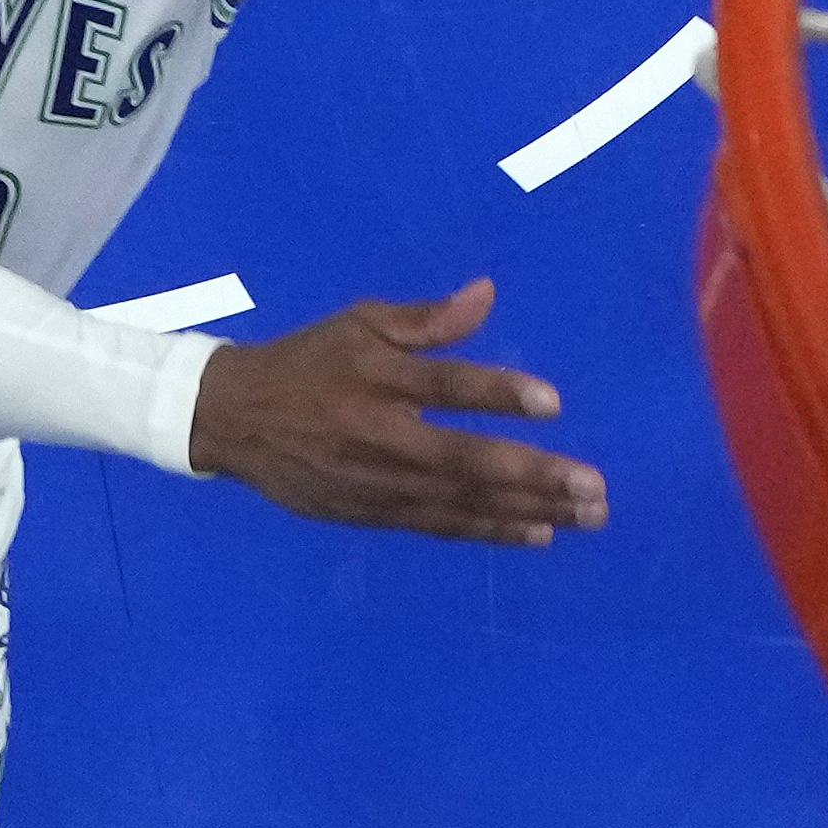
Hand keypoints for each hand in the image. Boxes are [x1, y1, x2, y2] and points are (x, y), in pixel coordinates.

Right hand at [187, 279, 606, 545]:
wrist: (233, 419)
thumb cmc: (309, 362)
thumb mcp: (359, 323)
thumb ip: (426, 318)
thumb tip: (487, 293)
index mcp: (375, 375)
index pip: (444, 386)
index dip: (498, 393)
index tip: (554, 404)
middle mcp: (378, 434)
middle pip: (464, 460)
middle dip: (533, 475)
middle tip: (594, 487)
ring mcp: (375, 483)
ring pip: (460, 502)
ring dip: (527, 510)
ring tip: (586, 515)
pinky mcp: (371, 514)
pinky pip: (439, 525)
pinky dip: (489, 532)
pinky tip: (537, 534)